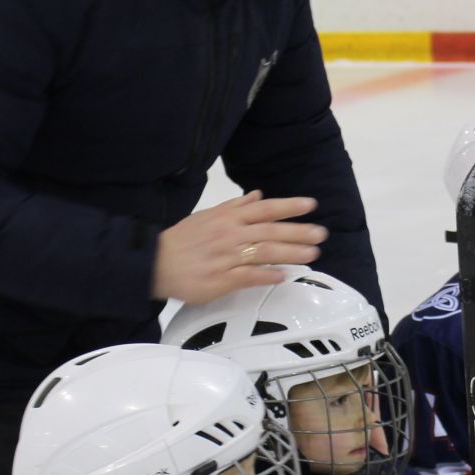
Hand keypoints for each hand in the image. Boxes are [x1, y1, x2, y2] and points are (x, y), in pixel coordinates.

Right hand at [150, 190, 326, 303]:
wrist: (154, 262)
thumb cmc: (182, 240)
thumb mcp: (207, 216)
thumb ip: (235, 206)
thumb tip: (258, 195)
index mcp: (228, 217)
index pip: (265, 208)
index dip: (289, 206)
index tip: (311, 205)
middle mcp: (230, 234)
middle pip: (270, 230)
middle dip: (298, 231)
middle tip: (321, 233)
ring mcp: (226, 257)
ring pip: (264, 252)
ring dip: (290, 252)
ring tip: (312, 254)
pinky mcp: (221, 279)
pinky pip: (248, 276)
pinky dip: (267, 275)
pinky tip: (283, 275)